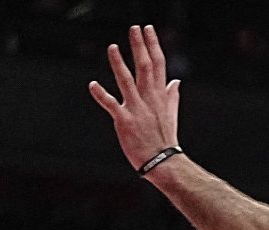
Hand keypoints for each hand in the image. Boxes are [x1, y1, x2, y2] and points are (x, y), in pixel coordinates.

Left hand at [88, 26, 182, 173]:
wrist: (163, 162)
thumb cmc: (164, 139)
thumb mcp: (170, 114)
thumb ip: (171, 95)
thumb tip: (176, 81)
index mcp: (159, 96)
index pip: (158, 65)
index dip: (153, 45)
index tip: (148, 29)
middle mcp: (149, 99)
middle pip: (145, 67)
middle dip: (140, 47)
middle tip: (135, 28)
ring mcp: (137, 109)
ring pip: (127, 82)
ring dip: (119, 64)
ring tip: (113, 47)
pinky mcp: (124, 121)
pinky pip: (111, 105)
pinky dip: (101, 95)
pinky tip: (92, 84)